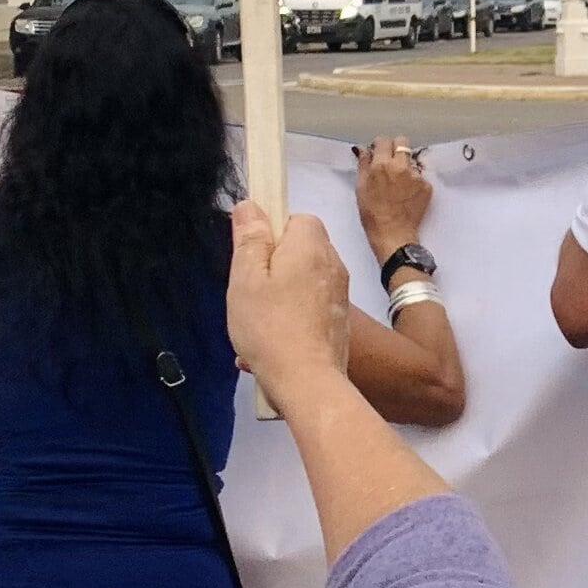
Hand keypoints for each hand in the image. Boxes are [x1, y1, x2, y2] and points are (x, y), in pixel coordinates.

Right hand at [228, 202, 352, 401]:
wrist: (308, 381)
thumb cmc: (270, 326)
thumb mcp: (246, 278)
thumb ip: (249, 238)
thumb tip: (251, 205)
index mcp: (312, 245)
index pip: (296, 218)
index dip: (271, 235)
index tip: (252, 261)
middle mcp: (333, 263)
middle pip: (300, 250)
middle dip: (274, 268)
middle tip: (251, 295)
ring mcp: (340, 293)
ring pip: (303, 281)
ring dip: (280, 296)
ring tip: (257, 325)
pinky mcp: (340, 320)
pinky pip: (311, 307)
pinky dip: (293, 317)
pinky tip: (273, 342)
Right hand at [353, 139, 432, 256]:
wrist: (393, 234)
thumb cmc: (373, 214)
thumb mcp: (361, 188)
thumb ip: (363, 164)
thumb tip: (362, 149)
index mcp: (381, 165)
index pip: (384, 140)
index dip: (380, 145)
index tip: (378, 151)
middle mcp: (400, 167)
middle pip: (402, 142)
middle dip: (395, 148)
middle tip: (390, 161)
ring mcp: (416, 176)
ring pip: (411, 160)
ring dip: (404, 166)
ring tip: (398, 184)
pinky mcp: (426, 186)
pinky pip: (420, 175)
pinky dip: (414, 181)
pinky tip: (406, 194)